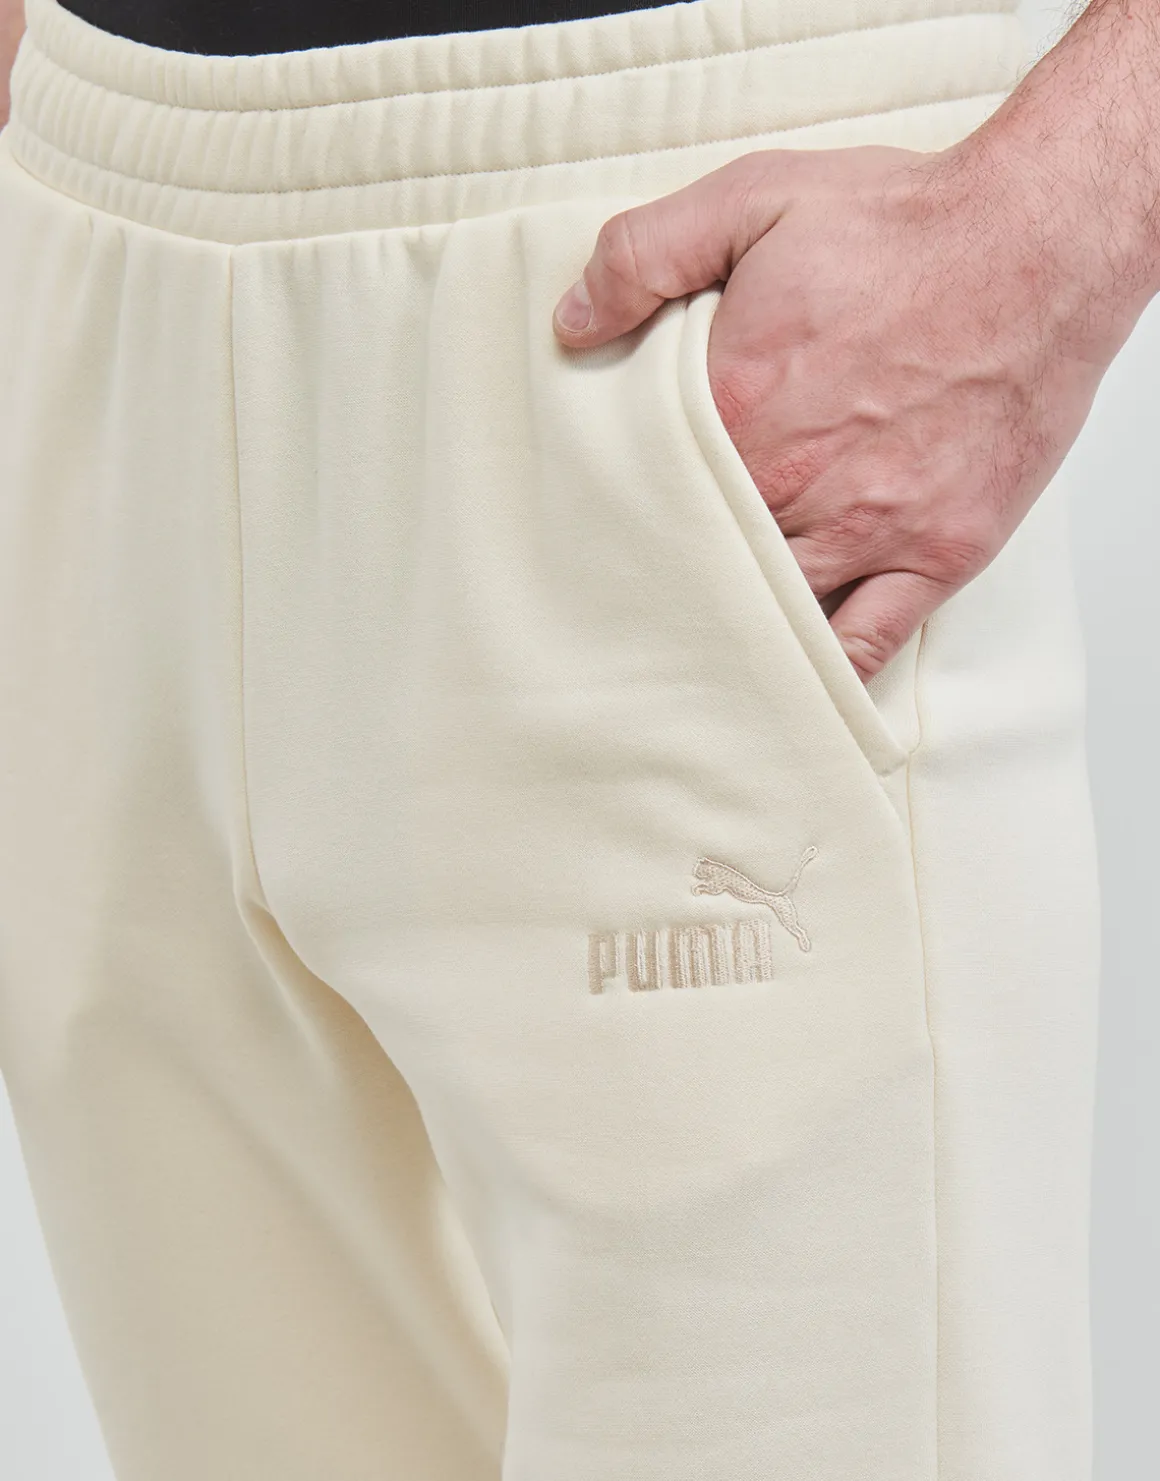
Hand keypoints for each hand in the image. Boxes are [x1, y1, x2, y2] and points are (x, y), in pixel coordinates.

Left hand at [551, 143, 1108, 681]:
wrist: (1039, 244)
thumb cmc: (904, 227)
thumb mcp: (753, 199)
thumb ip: (644, 254)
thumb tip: (572, 324)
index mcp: (736, 406)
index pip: (643, 489)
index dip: (617, 508)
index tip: (596, 523)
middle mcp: (794, 482)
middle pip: (701, 558)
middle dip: (665, 576)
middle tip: (627, 599)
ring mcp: (869, 528)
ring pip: (772, 612)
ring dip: (729, 629)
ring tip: (688, 651)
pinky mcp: (937, 552)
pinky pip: (869, 642)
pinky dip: (825, 671)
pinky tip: (786, 682)